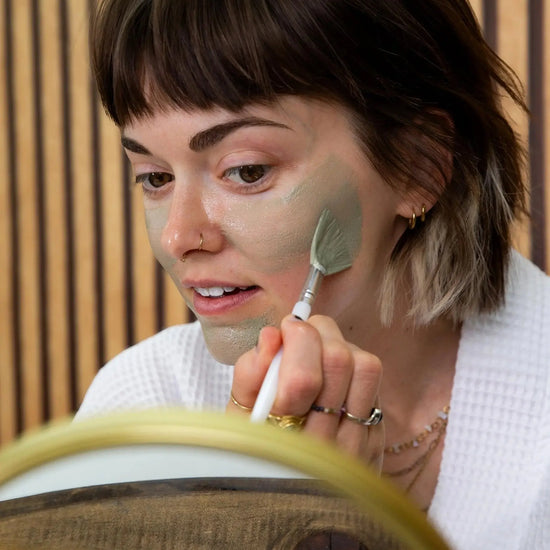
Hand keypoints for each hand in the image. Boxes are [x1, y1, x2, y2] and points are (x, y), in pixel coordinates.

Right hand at [227, 314, 383, 471]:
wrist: (293, 501)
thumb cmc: (258, 453)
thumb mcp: (237, 421)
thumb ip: (249, 375)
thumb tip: (272, 335)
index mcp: (285, 443)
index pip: (303, 380)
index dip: (296, 340)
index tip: (284, 329)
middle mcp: (328, 447)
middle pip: (339, 361)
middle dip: (317, 332)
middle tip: (299, 333)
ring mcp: (359, 443)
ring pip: (366, 366)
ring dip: (340, 346)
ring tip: (318, 351)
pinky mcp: (376, 437)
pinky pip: (375, 384)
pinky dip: (353, 365)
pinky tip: (333, 375)